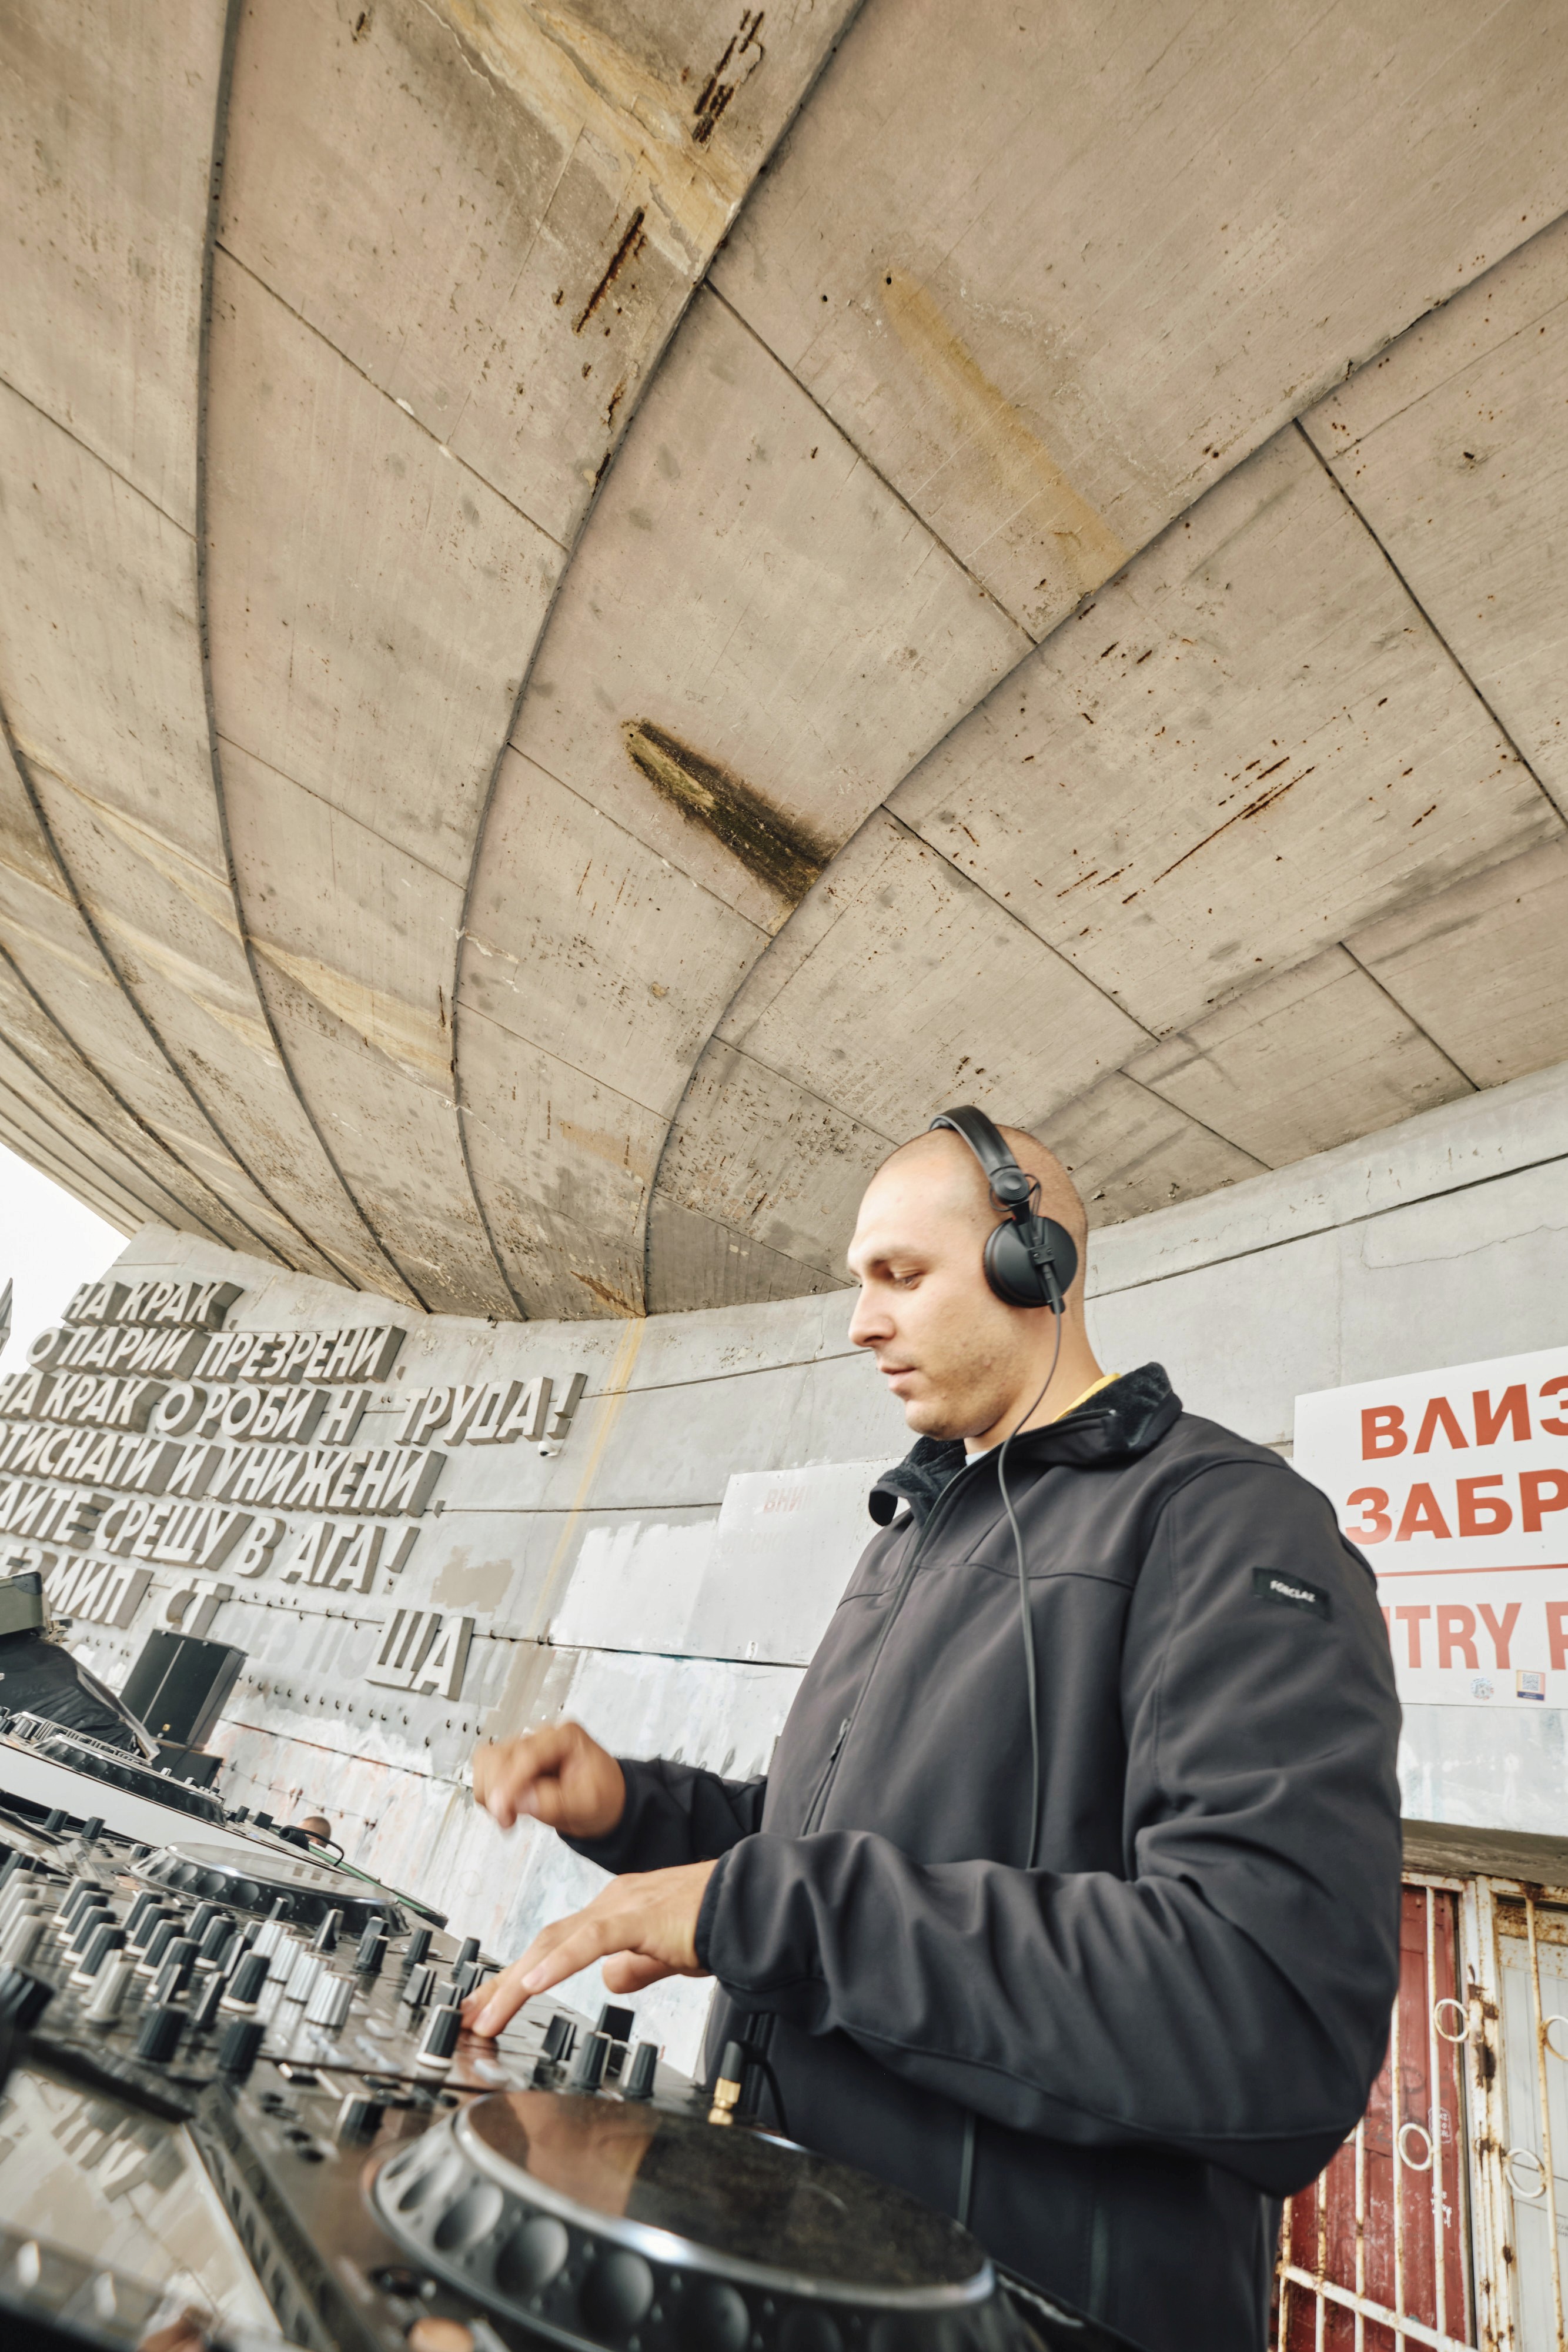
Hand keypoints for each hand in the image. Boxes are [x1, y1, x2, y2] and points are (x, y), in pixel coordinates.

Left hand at [463, 1861, 715, 2036]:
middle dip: (505, 1982)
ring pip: (557, 1942)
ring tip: (490, 2013)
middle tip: (472, 2016)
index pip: (556, 1943)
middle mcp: (610, 1903)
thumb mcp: (666, 1953)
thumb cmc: (716, 1924)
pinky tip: (536, 1982)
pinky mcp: (640, 1917)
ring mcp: (622, 1907)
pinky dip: (561, 1962)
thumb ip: (636, 1966)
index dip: (521, 1973)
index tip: (493, 2003)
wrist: (752, 1901)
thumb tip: (609, 1981)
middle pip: (544, 1942)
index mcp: (615, 1911)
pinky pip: (592, 1940)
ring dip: (518, 1981)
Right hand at [472, 1720, 625, 1838]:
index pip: (528, 1753)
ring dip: (490, 1790)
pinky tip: (507, 1806)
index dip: (510, 1783)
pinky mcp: (514, 1761)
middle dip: (498, 1789)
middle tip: (507, 1820)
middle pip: (501, 1754)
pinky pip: (486, 1769)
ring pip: (487, 1760)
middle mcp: (543, 1737)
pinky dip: (488, 1790)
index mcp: (566, 1737)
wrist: (605, 1801)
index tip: (501, 1810)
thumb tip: (520, 1800)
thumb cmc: (603, 1796)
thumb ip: (554, 1802)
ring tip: (509, 1815)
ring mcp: (526, 1747)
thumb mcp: (587, 1804)